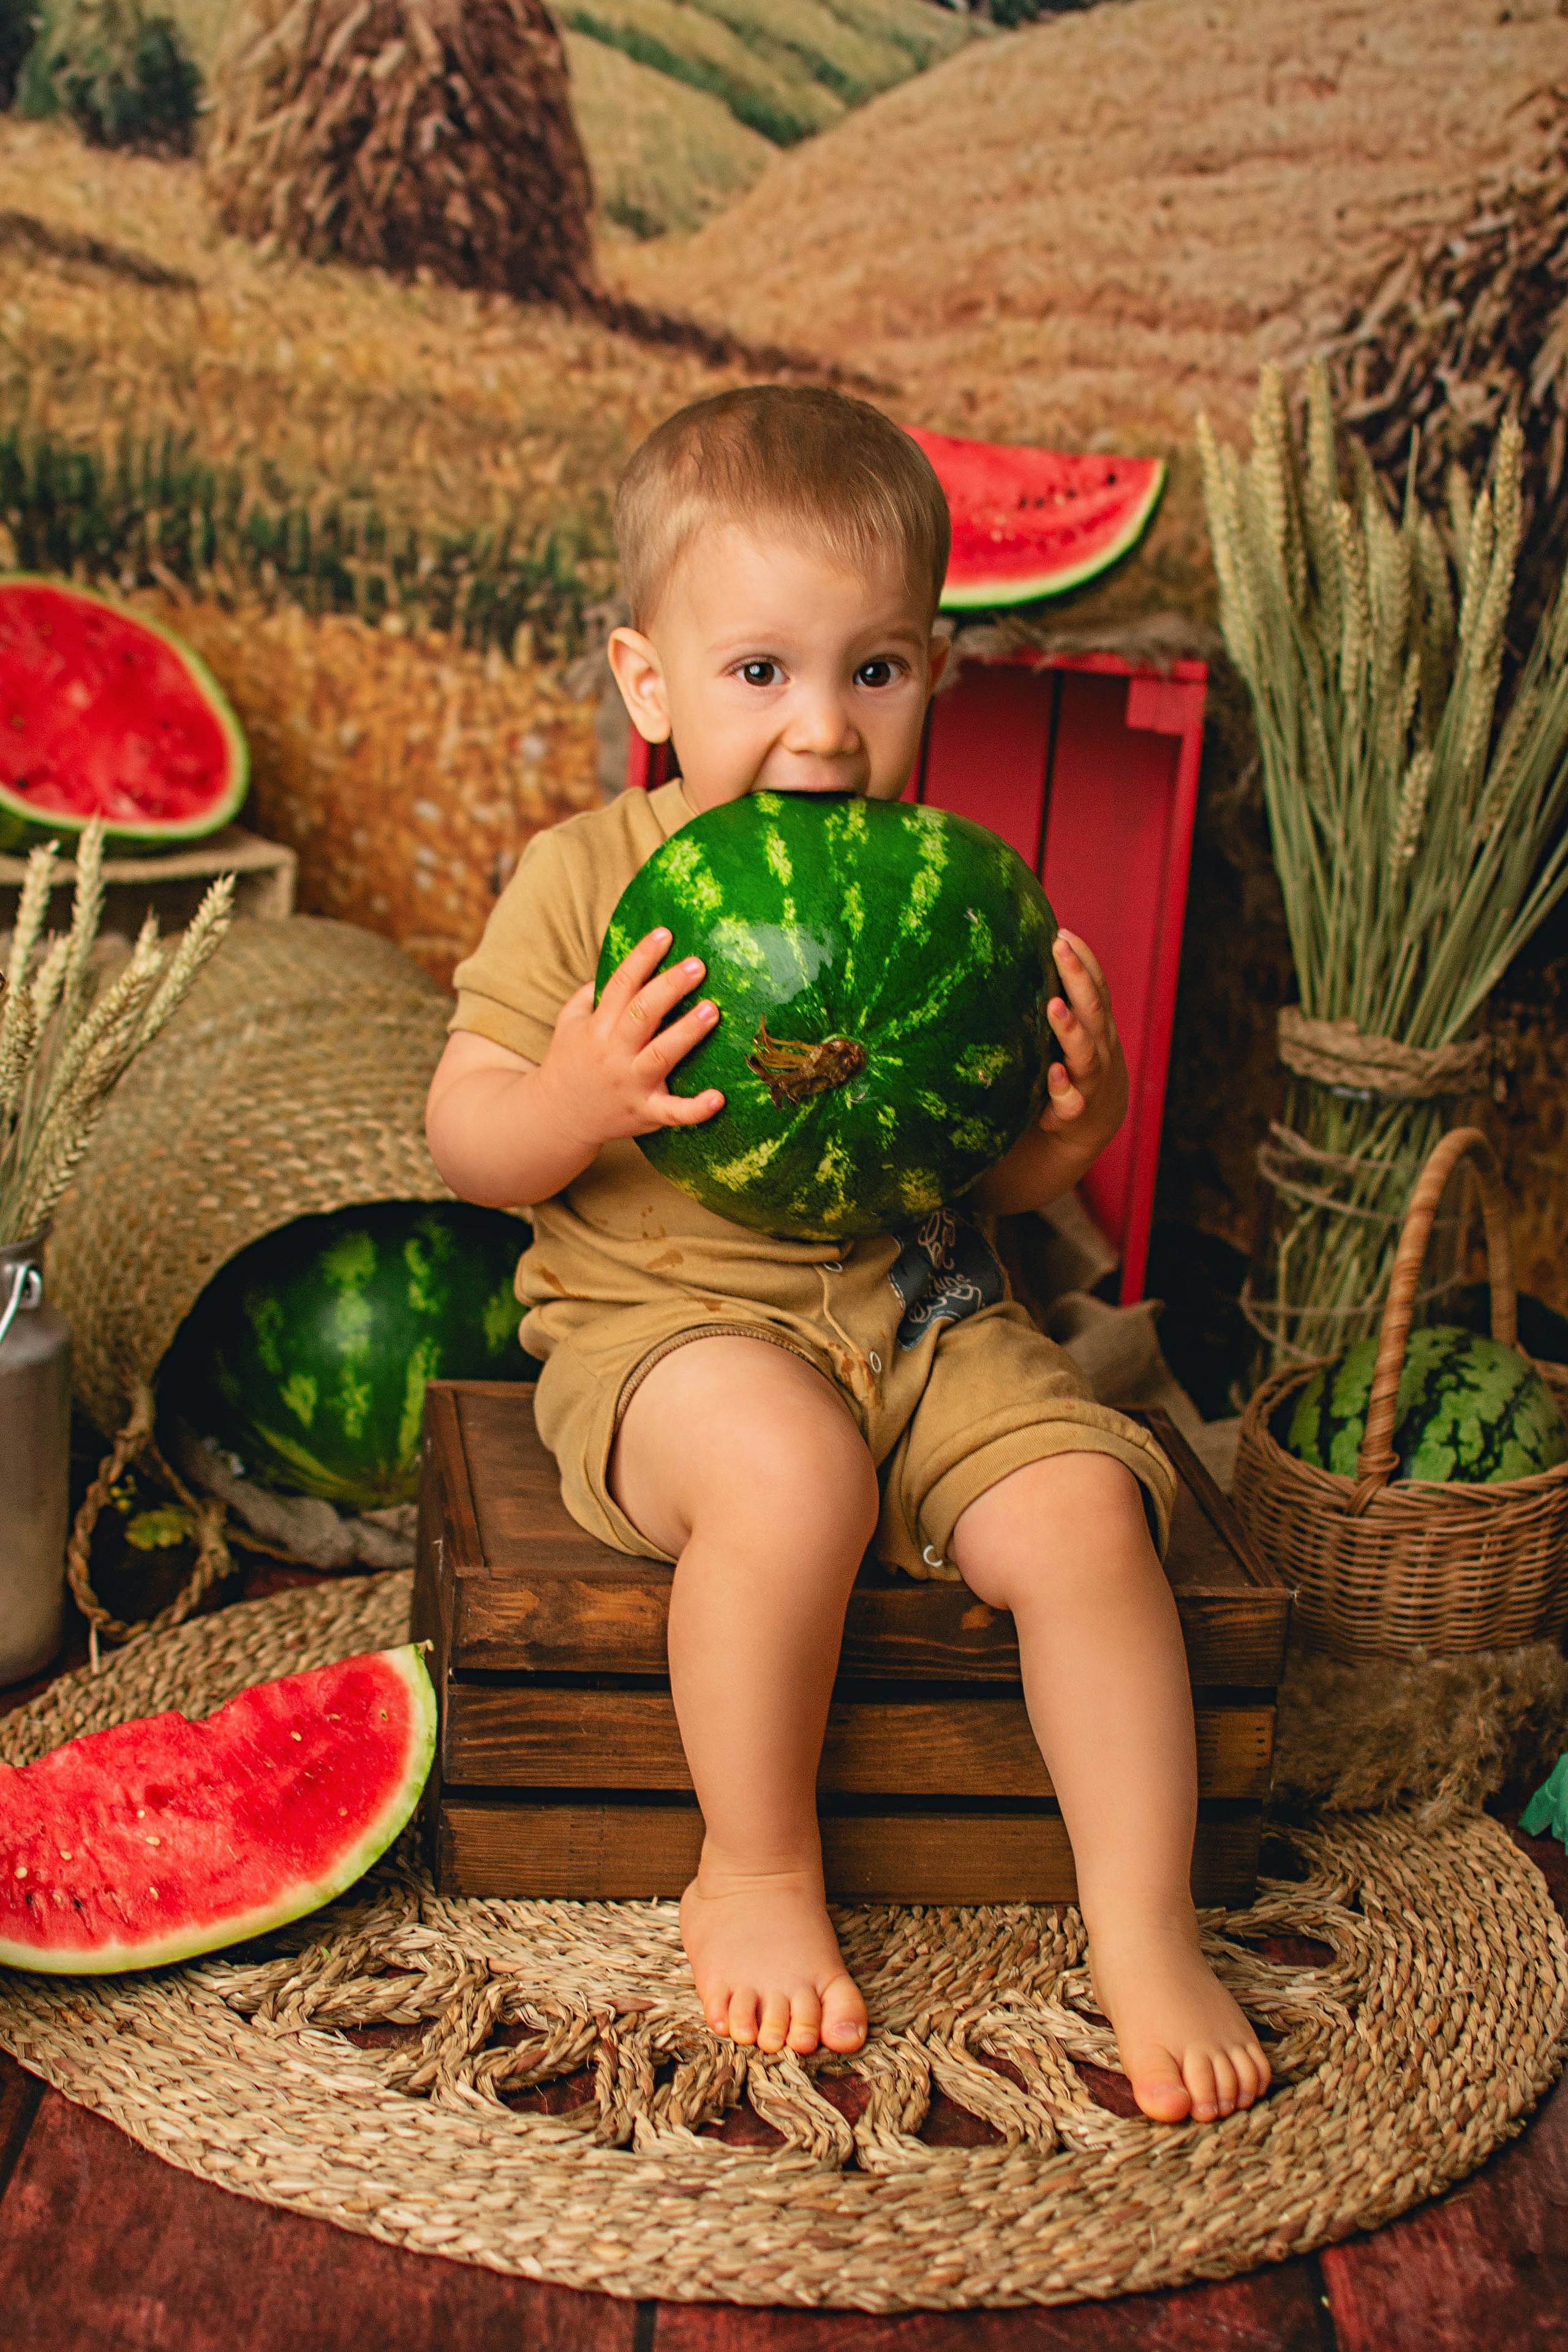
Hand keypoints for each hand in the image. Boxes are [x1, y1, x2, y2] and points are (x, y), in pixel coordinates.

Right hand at [536, 926, 725, 1150]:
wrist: (556, 1117)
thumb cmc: (570, 1062)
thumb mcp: (569, 1022)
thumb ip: (591, 993)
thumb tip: (622, 964)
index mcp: (597, 1026)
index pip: (620, 984)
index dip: (642, 957)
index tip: (665, 934)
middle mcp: (613, 1053)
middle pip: (642, 1014)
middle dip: (670, 987)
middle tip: (698, 965)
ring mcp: (630, 1084)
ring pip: (661, 1055)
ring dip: (687, 1032)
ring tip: (711, 1010)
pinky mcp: (645, 1113)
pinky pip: (672, 1112)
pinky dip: (696, 1108)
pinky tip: (719, 1098)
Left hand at [1037, 929, 1127, 1161]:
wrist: (1092, 1126)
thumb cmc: (1074, 1066)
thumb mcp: (1076, 1031)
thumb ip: (1062, 998)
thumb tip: (1026, 949)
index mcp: (1098, 1025)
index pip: (1095, 986)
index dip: (1083, 960)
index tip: (1061, 933)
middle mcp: (1099, 1047)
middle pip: (1093, 1009)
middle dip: (1077, 977)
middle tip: (1059, 947)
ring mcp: (1090, 1080)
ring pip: (1085, 1052)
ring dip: (1070, 1029)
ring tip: (1054, 1006)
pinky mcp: (1075, 1112)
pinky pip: (1071, 1101)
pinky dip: (1063, 1088)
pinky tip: (1053, 1073)